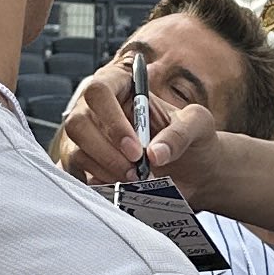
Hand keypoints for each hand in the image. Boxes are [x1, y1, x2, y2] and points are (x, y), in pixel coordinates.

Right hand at [58, 51, 220, 198]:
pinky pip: (75, 173)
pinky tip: (120, 187)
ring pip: (75, 151)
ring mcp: (88, 136)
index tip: (136, 149)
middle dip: (106, 152)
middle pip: (78, 122)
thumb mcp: (198, 125)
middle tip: (135, 171)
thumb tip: (154, 154)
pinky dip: (97, 183)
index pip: (99, 90)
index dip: (112, 120)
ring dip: (104, 170)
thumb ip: (180, 132)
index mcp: (123, 87)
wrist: (192, 170)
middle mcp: (99, 109)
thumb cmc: (193, 138)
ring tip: (135, 180)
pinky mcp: (85, 163)